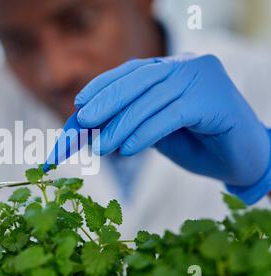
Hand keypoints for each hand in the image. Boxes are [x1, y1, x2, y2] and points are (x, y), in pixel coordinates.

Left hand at [75, 55, 270, 194]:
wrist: (243, 161)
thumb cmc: (197, 145)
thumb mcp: (155, 131)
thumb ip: (128, 122)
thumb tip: (88, 125)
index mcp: (173, 68)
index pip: (132, 72)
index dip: (103, 86)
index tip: (79, 104)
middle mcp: (187, 66)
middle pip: (139, 79)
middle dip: (107, 101)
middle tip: (83, 122)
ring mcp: (203, 79)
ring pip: (152, 99)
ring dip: (121, 126)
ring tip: (100, 148)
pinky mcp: (214, 98)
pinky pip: (171, 115)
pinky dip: (145, 133)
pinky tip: (127, 150)